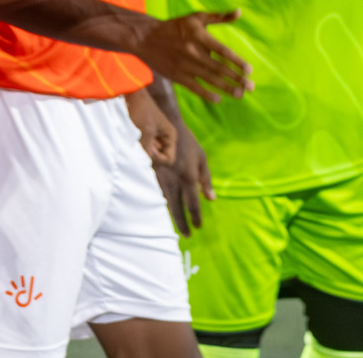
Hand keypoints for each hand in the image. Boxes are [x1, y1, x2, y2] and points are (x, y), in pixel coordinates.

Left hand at [125, 88, 176, 165]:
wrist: (127, 91)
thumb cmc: (138, 110)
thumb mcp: (145, 133)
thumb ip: (147, 153)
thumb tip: (144, 169)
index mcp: (171, 135)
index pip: (169, 160)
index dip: (157, 159)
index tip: (146, 147)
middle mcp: (164, 137)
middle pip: (158, 158)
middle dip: (147, 154)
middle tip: (137, 142)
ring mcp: (153, 136)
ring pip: (148, 154)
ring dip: (139, 150)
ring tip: (131, 138)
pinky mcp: (142, 134)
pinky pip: (141, 147)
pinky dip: (134, 146)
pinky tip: (127, 137)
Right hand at [140, 11, 252, 102]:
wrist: (146, 38)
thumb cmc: (175, 26)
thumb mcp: (196, 17)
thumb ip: (219, 17)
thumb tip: (239, 12)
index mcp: (199, 36)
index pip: (223, 51)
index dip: (237, 61)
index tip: (249, 70)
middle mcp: (193, 52)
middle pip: (219, 68)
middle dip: (236, 79)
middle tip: (251, 87)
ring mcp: (184, 65)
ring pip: (209, 79)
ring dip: (226, 88)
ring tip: (240, 94)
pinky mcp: (177, 76)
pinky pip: (195, 87)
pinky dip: (207, 94)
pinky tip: (219, 98)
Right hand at [155, 121, 212, 236]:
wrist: (164, 127)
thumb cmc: (187, 142)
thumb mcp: (202, 158)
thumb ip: (206, 179)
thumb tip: (212, 198)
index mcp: (189, 177)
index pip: (193, 204)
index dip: (196, 218)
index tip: (198, 228)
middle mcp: (174, 181)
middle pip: (178, 209)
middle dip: (183, 224)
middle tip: (187, 235)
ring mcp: (160, 179)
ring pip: (165, 204)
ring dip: (171, 217)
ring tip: (176, 227)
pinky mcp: (150, 176)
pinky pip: (156, 195)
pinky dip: (160, 206)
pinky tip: (162, 211)